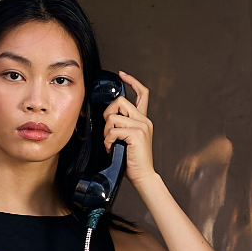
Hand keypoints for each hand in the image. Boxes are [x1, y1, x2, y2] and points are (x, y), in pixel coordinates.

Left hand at [104, 72, 157, 196]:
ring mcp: (142, 126)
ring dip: (106, 131)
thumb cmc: (132, 160)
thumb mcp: (126, 139)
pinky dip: (108, 140)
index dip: (132, 81)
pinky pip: (113, 130)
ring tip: (110, 143)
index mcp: (143, 120)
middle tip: (107, 130)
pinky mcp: (137, 134)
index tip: (122, 74)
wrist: (143, 176)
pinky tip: (112, 148)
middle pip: (120, 101)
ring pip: (113, 117)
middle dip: (107, 114)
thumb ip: (121, 126)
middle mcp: (144, 120)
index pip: (142, 93)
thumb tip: (107, 118)